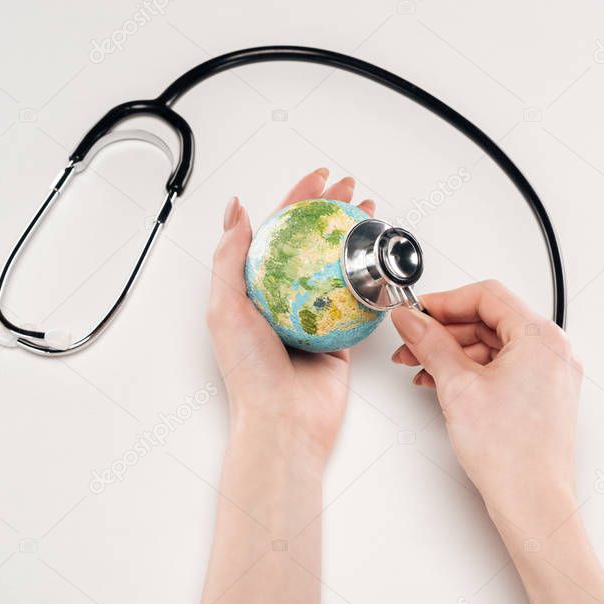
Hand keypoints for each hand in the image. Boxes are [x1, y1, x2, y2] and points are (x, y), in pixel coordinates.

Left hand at [206, 168, 374, 462]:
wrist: (284, 424)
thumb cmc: (249, 375)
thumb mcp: (225, 308)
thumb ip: (230, 257)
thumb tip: (236, 211)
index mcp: (253, 289)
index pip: (277, 232)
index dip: (297, 200)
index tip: (317, 179)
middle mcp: (283, 299)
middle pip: (311, 242)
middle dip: (331, 210)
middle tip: (350, 189)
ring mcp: (313, 316)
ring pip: (337, 266)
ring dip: (353, 238)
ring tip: (370, 215)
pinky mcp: (339, 337)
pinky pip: (357, 301)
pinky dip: (369, 278)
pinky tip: (378, 260)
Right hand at [390, 281, 581, 526]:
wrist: (533, 504)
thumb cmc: (512, 455)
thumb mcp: (458, 387)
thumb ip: (430, 343)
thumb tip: (410, 319)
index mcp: (541, 338)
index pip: (487, 295)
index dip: (444, 301)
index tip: (416, 312)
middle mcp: (552, 351)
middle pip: (489, 319)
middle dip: (444, 330)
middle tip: (411, 340)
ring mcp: (550, 373)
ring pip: (493, 344)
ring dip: (453, 351)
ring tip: (420, 367)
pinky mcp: (542, 394)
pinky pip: (502, 366)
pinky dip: (471, 370)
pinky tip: (441, 382)